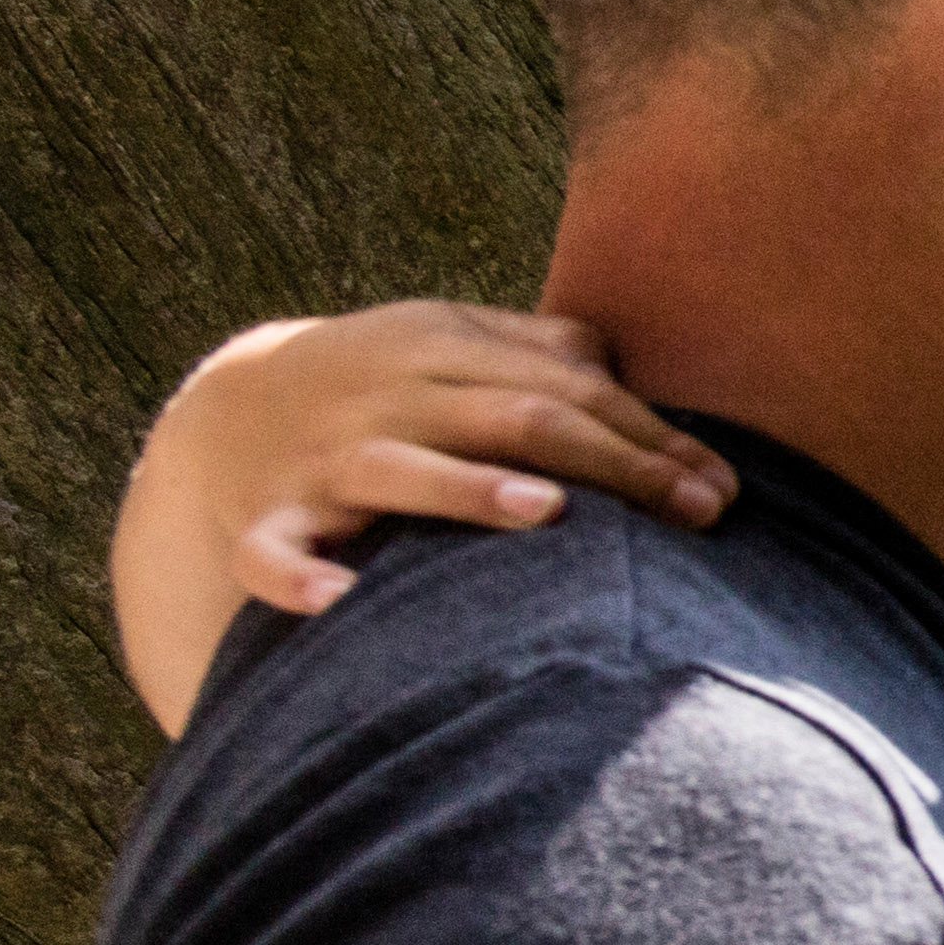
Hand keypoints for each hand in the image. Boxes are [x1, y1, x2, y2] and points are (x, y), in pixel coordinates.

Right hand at [108, 304, 734, 732]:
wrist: (220, 413)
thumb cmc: (379, 385)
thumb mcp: (448, 343)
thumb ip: (538, 349)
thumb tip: (630, 366)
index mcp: (438, 347)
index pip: (566, 388)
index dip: (649, 436)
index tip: (723, 489)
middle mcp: (387, 398)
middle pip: (513, 420)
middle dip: (613, 463)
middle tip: (697, 512)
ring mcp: (323, 460)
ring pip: (399, 470)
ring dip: (469, 490)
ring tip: (545, 510)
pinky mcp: (265, 521)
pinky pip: (271, 553)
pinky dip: (297, 577)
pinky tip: (338, 601)